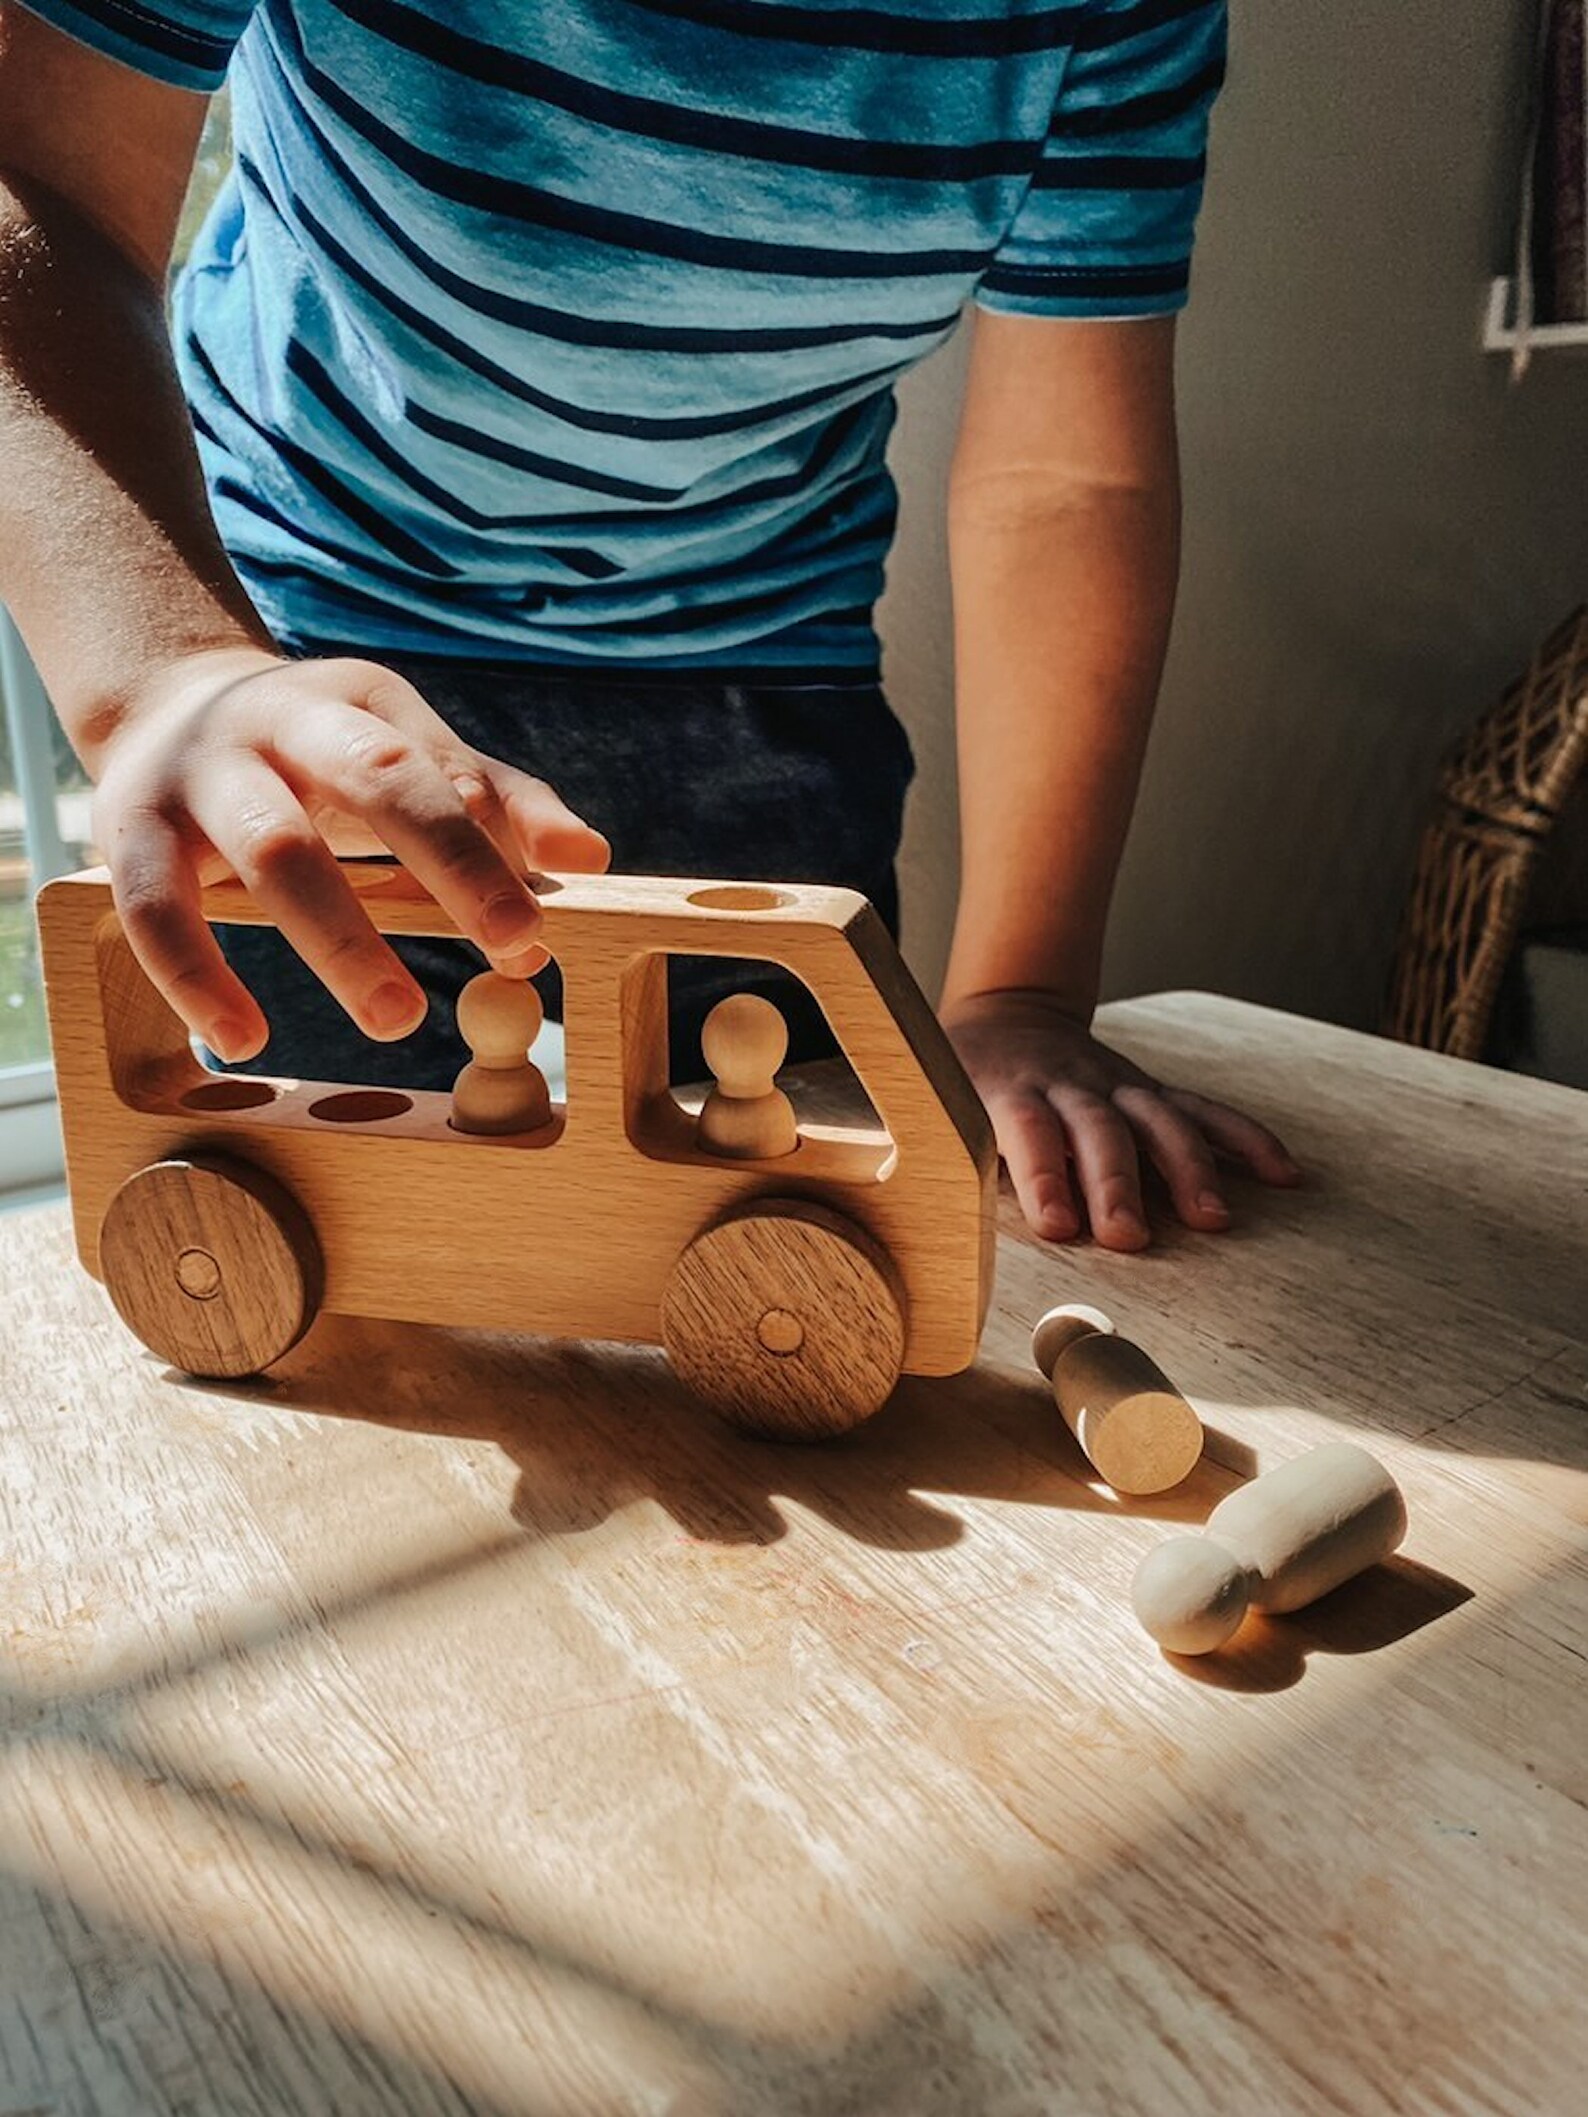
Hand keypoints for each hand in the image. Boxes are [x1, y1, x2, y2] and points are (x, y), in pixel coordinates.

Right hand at [89, 646, 609, 1061]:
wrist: (160, 702)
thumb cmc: (317, 747)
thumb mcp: (403, 748)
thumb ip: (494, 799)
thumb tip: (590, 856)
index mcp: (358, 704)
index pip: (439, 768)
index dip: (494, 845)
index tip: (538, 929)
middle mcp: (279, 724)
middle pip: (375, 781)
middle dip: (452, 864)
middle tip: (516, 949)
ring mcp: (198, 775)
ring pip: (273, 850)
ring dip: (342, 938)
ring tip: (401, 1018)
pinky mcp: (124, 832)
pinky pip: (155, 909)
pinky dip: (196, 977)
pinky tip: (243, 1039)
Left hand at [942, 988, 1301, 1248]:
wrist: (1007, 1009)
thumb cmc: (963, 1077)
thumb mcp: (939, 1102)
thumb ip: (946, 1150)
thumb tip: (926, 1221)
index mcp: (1007, 1090)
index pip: (1025, 1129)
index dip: (1042, 1174)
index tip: (1059, 1226)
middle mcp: (1069, 1085)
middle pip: (1097, 1130)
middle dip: (1116, 1184)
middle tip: (1130, 1239)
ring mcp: (1117, 1085)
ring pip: (1158, 1120)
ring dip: (1189, 1168)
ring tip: (1215, 1221)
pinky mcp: (1151, 1091)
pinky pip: (1205, 1110)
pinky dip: (1246, 1140)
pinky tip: (1285, 1175)